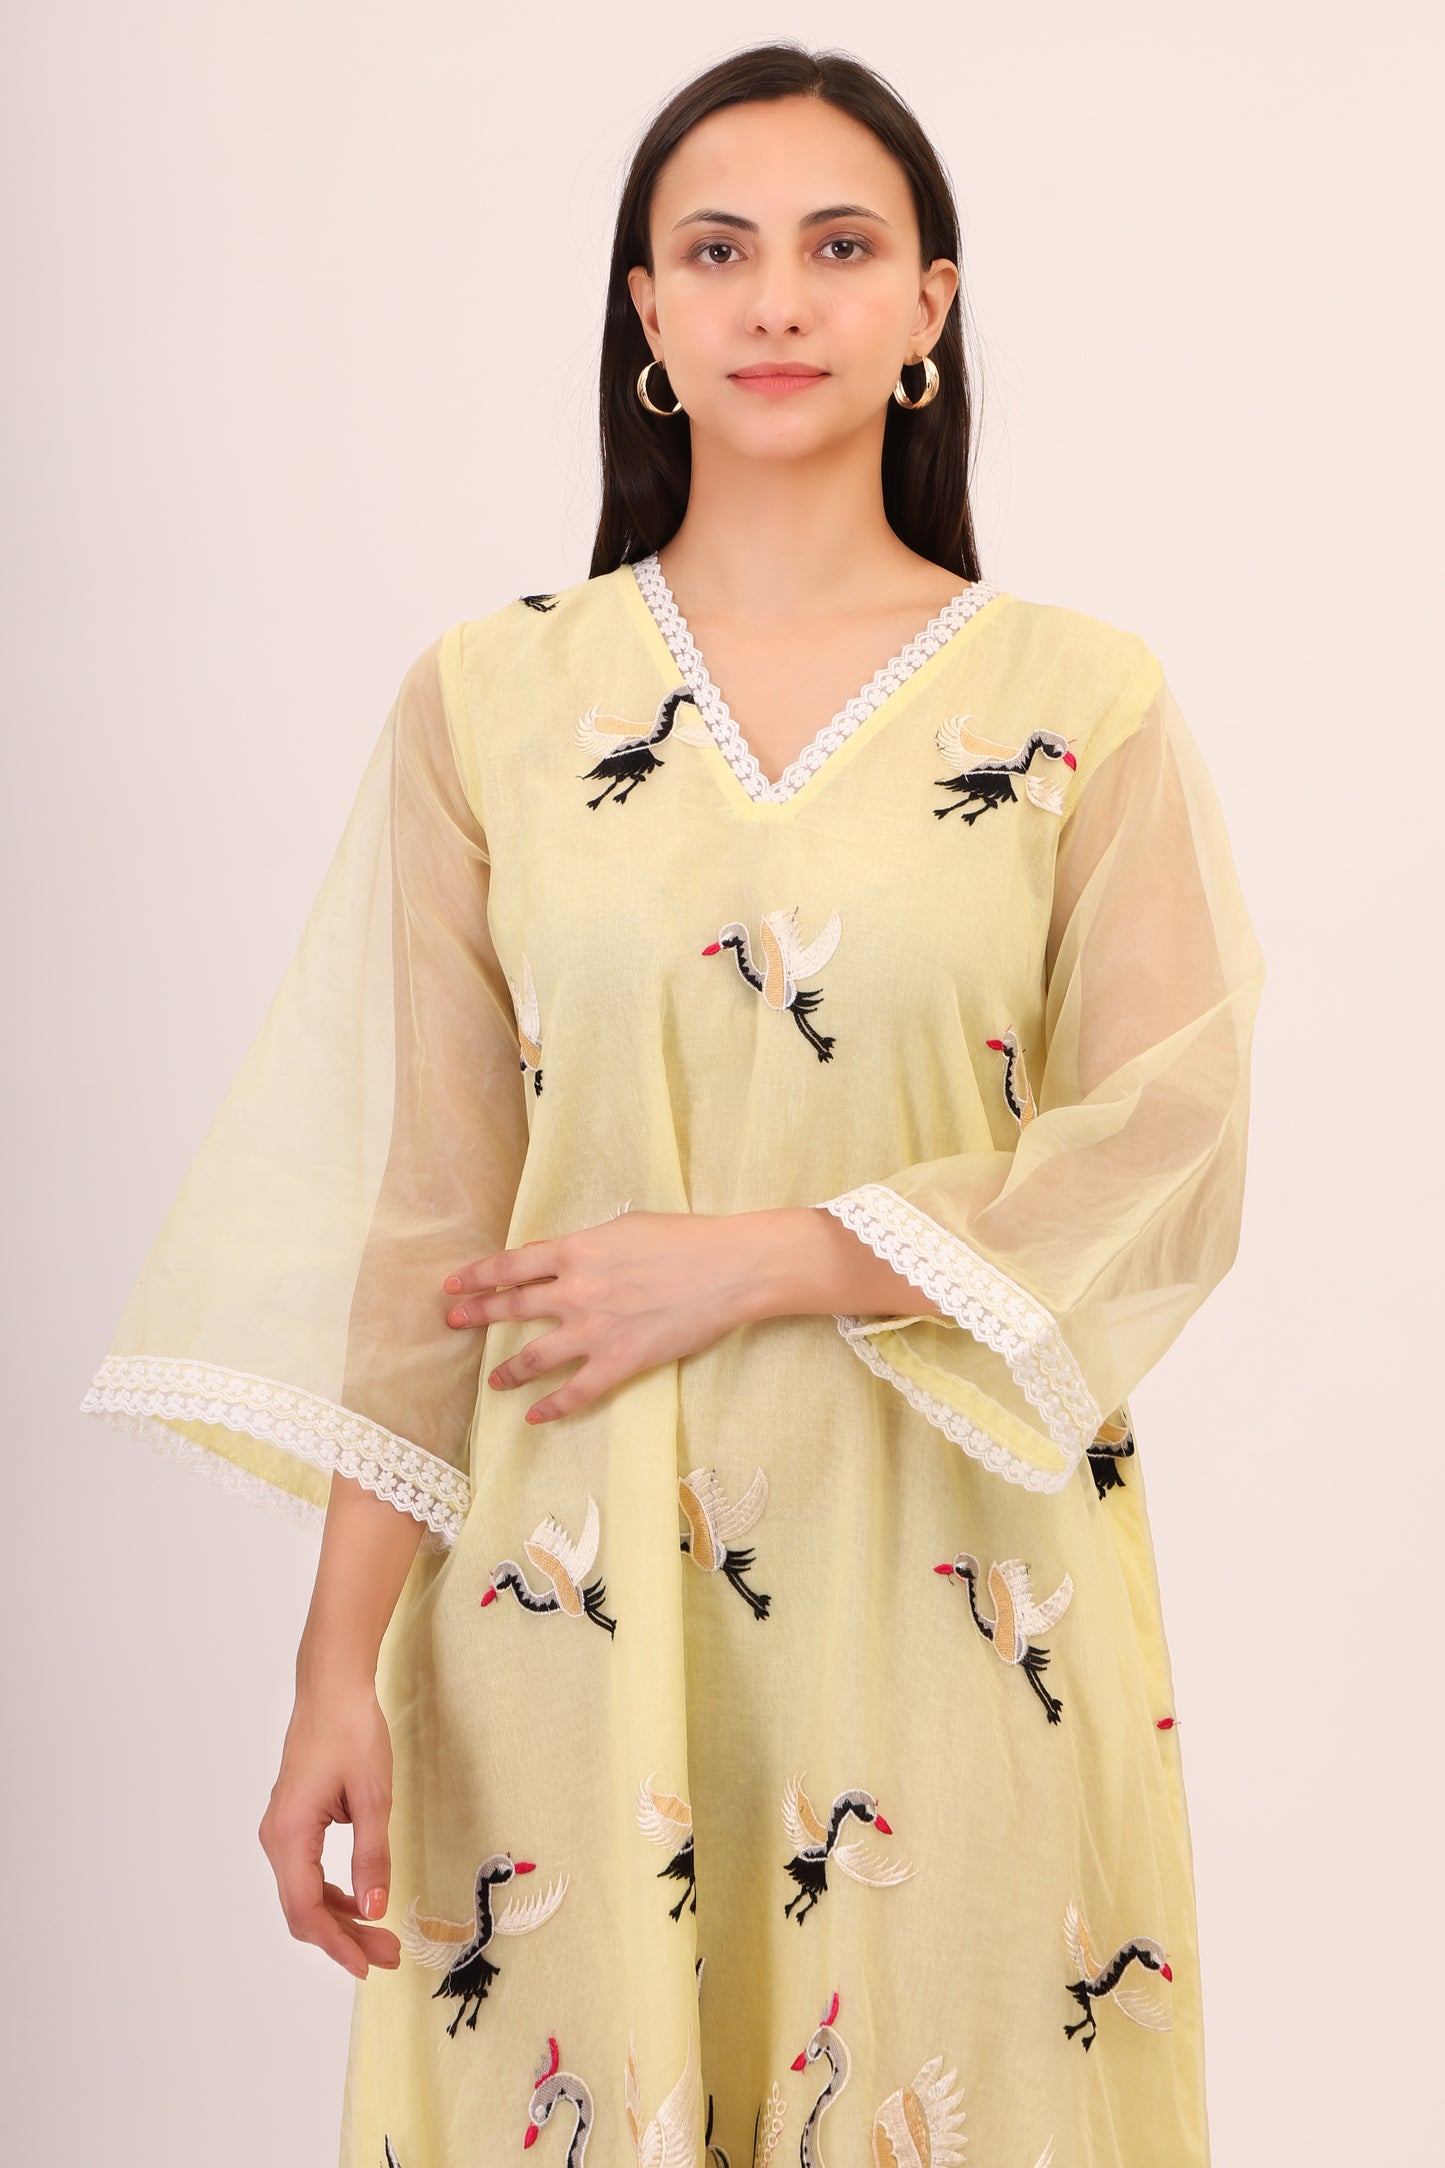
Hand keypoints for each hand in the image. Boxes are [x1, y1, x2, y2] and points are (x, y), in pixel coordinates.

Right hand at [257, 1670, 400, 1980]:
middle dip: (344, 1937)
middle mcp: (276, 1838)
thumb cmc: (352, 1732)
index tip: (367, 1965)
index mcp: (290, 1834)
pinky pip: (306, 1873)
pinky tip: (361, 1899)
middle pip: (303, 1909)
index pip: (306, 1909)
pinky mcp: (292, 1822)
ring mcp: (280, 1830)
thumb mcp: (373, 1796)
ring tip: (380, 1936)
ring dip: (339, 1918)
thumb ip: (372, 1856)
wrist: (332, 1688)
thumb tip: (374, 1909)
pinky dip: (331, 1893)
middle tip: (388, 1955)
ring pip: (303, 1894)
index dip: (336, 1944)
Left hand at [442, 1209, 765, 1423]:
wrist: (727, 1268)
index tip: (454, 1284)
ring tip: (493, 1380)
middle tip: (454, 1322)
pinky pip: (576, 1392)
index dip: (477, 1276)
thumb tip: (552, 1256)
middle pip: (511, 1306)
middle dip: (478, 1315)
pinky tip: (535, 1416)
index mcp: (574, 1252)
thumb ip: (583, 1244)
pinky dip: (552, 1407)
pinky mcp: (620, 1361)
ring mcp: (595, 1330)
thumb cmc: (683, 1238)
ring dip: (507, 1370)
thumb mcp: (624, 1228)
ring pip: (533, 1356)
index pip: (510, 1266)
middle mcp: (575, 1292)